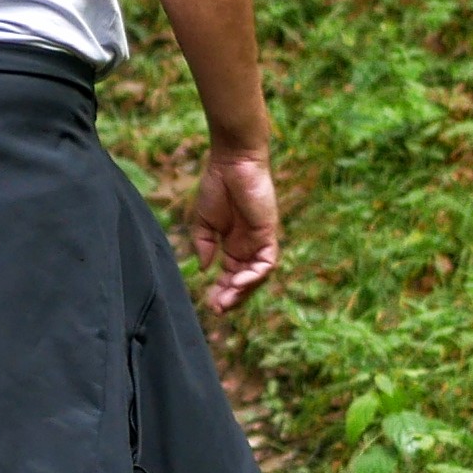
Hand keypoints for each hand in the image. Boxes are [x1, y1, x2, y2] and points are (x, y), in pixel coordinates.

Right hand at [185, 145, 280, 313]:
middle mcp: (249, 246)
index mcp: (233, 243)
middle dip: (233, 297)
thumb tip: (204, 269)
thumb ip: (203, 245)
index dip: (222, 290)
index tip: (210, 303)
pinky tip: (238, 282)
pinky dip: (254, 275)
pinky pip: (267, 263)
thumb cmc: (217, 186)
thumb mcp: (204, 221)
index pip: (231, 275)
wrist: (232, 163)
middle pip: (245, 280)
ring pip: (257, 276)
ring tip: (226, 301)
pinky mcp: (269, 234)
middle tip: (217, 309)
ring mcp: (260, 241)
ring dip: (243, 291)